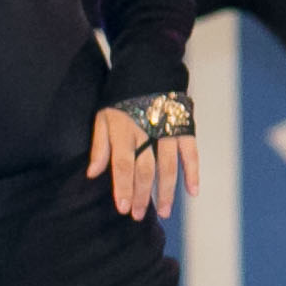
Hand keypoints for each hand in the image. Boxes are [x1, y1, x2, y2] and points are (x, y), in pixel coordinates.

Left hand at [88, 107, 200, 221]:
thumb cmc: (121, 98)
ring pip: (168, 167)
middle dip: (142, 195)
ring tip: (163, 212)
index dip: (123, 187)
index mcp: (124, 131)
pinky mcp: (184, 128)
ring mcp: (167, 131)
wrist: (148, 70)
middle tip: (138, 215)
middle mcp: (146, 133)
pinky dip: (193, 173)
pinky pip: (191, 154)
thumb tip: (92, 173)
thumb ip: (99, 146)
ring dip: (166, 191)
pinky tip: (192, 192)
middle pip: (145, 170)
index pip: (123, 165)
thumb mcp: (103, 117)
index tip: (122, 208)